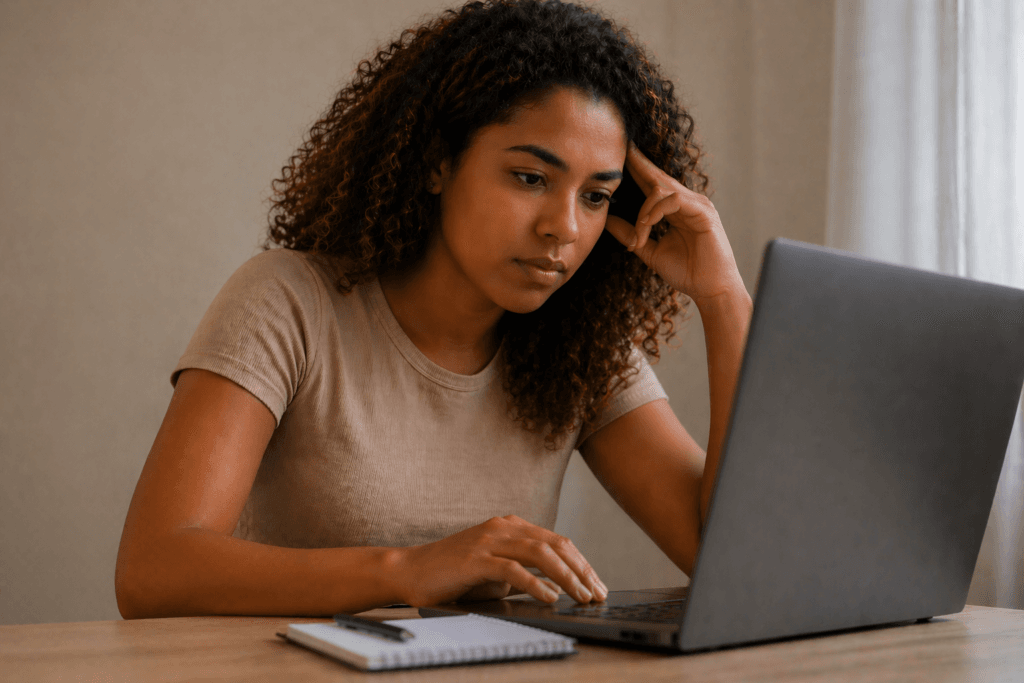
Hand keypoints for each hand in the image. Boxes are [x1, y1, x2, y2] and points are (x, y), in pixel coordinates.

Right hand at [394, 515, 607, 606]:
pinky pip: (513, 570)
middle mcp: (503, 528)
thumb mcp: (495, 572)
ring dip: (566, 577)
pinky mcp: (475, 559)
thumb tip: (557, 588)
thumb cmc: (453, 574)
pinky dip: (535, 584)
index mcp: (511, 526)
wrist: (410, 570)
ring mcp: (489, 541)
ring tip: (581, 596)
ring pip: (540, 554)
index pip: (557, 541)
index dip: (581, 563)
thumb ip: (522, 573)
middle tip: (597, 593)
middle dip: (581, 570)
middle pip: (555, 545)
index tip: (597, 584)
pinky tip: (549, 598)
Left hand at [604, 143, 745, 304]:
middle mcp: (687, 202)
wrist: (710, 289)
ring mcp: (698, 205)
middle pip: (658, 176)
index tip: (618, 158)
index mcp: (676, 209)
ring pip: (662, 189)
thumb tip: (607, 220)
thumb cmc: (687, 272)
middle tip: (622, 149)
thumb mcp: (650, 251)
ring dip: (643, 211)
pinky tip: (647, 226)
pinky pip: (674, 200)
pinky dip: (656, 212)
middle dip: (638, 164)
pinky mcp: (704, 212)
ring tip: (639, 235)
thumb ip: (631, 235)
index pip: (653, 184)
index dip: (636, 170)